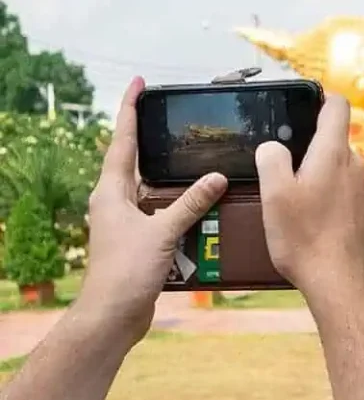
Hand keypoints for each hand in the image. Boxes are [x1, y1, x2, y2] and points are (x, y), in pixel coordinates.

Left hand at [79, 77, 227, 337]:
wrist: (112, 315)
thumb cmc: (127, 271)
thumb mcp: (163, 231)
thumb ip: (191, 202)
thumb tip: (216, 176)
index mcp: (111, 191)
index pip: (122, 141)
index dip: (130, 110)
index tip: (139, 84)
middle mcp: (113, 202)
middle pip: (133, 161)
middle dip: (151, 140)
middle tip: (172, 117)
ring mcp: (123, 222)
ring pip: (150, 189)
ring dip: (170, 177)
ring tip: (195, 159)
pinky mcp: (136, 242)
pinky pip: (160, 214)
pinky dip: (178, 206)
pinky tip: (200, 206)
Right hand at [255, 95, 363, 297]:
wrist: (340, 281)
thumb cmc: (305, 238)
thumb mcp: (274, 193)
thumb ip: (271, 158)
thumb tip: (274, 146)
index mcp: (333, 153)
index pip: (337, 106)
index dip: (320, 98)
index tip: (302, 105)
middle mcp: (355, 166)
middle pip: (333, 140)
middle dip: (308, 146)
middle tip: (282, 166)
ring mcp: (363, 189)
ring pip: (338, 168)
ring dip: (317, 175)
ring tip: (292, 198)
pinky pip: (344, 192)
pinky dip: (327, 196)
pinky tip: (310, 220)